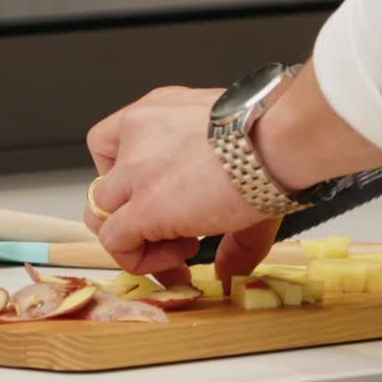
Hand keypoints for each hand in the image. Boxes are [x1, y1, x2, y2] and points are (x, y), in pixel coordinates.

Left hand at [83, 86, 277, 287]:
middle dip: (133, 218)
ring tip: (183, 249)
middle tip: (175, 238)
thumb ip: (226, 215)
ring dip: (136, 241)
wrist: (279, 138)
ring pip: (101, 213)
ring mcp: (135, 170)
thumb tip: (231, 268)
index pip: (116, 148)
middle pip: (105, 185)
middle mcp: (138, 133)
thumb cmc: (272, 137)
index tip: (163, 206)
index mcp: (158, 113)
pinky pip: (116, 242)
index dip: (132, 184)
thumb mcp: (238, 162)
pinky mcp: (144, 206)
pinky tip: (179, 263)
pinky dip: (139, 261)